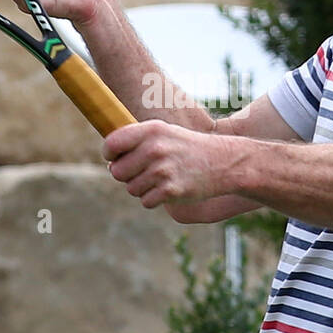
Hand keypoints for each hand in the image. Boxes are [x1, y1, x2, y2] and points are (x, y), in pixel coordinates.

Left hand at [103, 120, 233, 208]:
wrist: (223, 162)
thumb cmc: (187, 147)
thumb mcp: (164, 132)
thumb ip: (136, 141)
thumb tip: (110, 163)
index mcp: (150, 130)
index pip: (111, 144)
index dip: (109, 154)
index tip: (115, 158)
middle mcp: (155, 149)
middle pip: (117, 172)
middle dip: (126, 175)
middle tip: (144, 171)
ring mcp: (163, 171)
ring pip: (131, 189)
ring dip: (142, 188)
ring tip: (161, 178)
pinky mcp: (171, 191)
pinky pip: (146, 201)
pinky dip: (154, 199)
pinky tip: (168, 188)